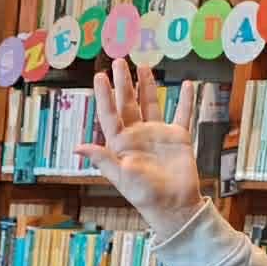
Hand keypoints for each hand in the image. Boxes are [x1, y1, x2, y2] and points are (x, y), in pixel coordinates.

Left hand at [75, 60, 203, 237]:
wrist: (172, 204)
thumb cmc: (143, 194)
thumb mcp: (120, 175)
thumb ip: (102, 158)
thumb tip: (78, 146)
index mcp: (120, 143)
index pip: (109, 113)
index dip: (104, 95)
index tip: (99, 76)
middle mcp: (137, 135)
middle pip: (128, 103)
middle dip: (123, 82)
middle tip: (119, 61)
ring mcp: (157, 134)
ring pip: (151, 103)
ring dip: (148, 85)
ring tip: (144, 66)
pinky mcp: (178, 137)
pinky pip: (183, 113)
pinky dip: (186, 100)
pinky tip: (189, 85)